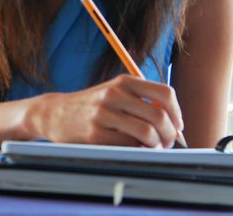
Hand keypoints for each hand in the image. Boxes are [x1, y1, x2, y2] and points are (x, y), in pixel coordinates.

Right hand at [32, 74, 184, 147]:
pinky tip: (134, 150)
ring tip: (152, 148)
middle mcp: (114, 94)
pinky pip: (129, 146)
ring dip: (156, 146)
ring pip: (147, 133)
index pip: (165, 93)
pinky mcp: (96, 134)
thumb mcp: (115, 93)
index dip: (177, 113)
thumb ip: (142, 101)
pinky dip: (138, 151)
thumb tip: (175, 124)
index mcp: (124, 81)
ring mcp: (104, 114)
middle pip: (159, 116)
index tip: (177, 126)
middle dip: (170, 135)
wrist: (56, 113)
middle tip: (168, 143)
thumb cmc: (93, 106)